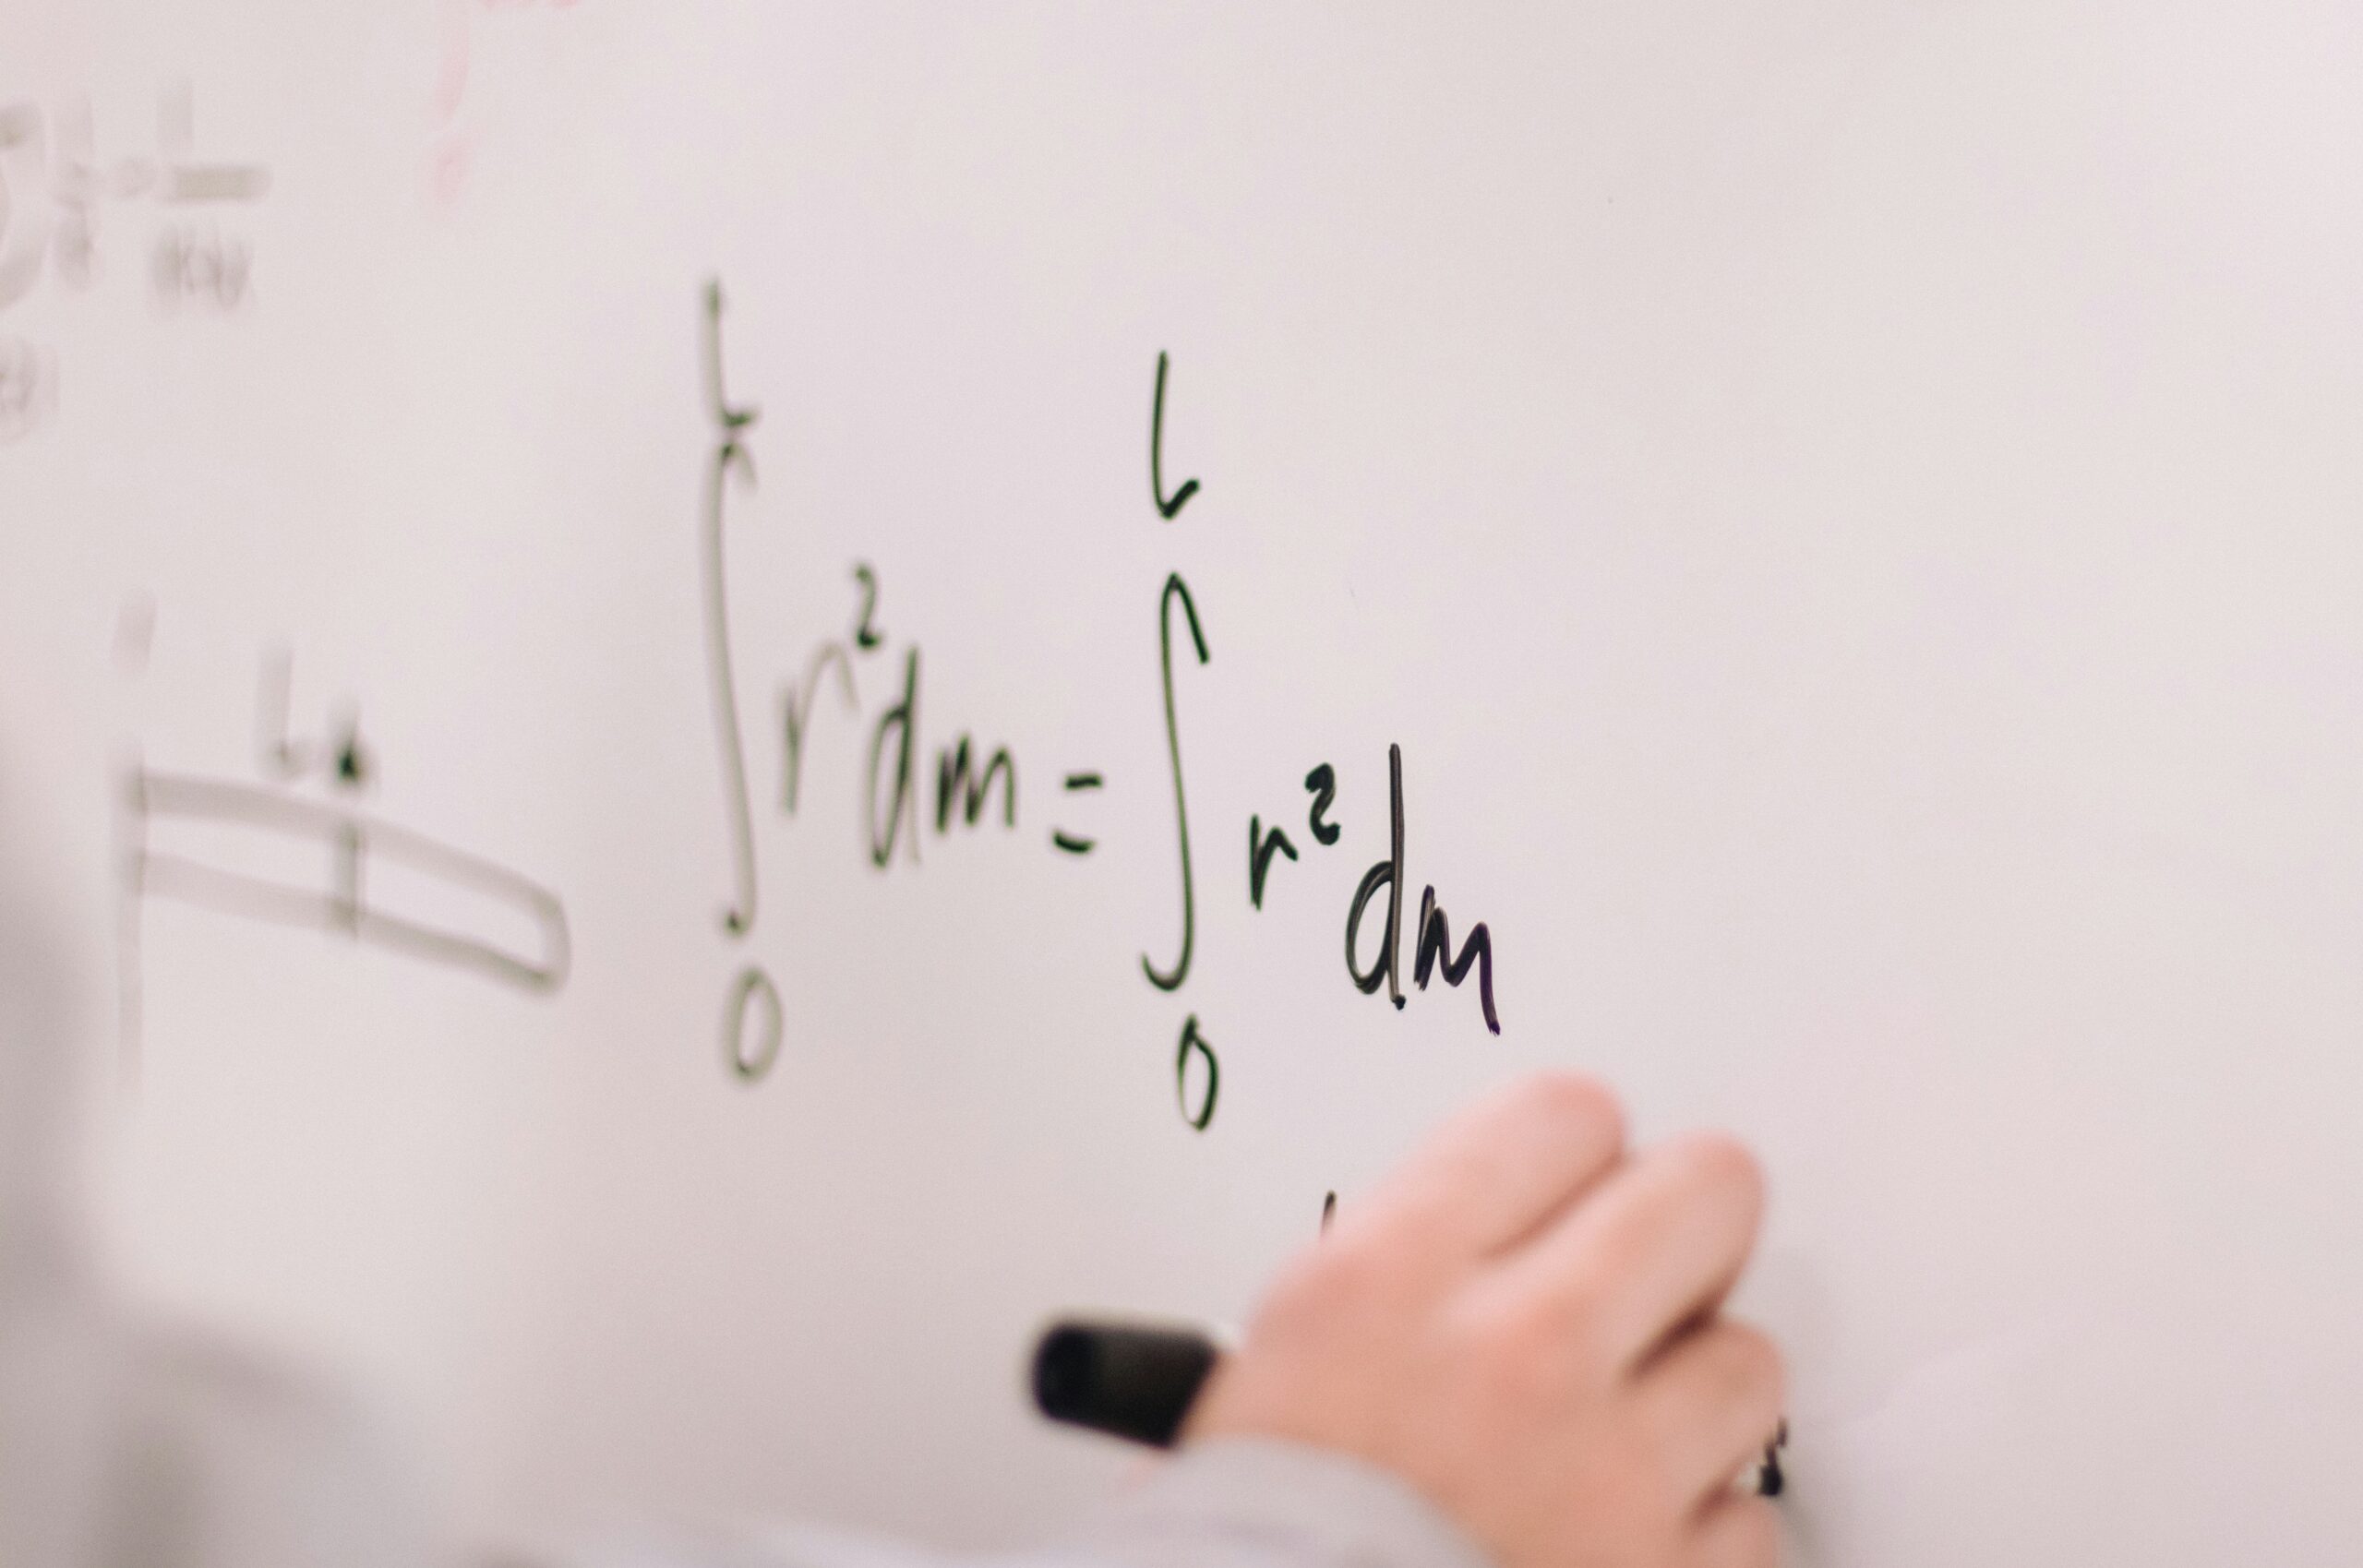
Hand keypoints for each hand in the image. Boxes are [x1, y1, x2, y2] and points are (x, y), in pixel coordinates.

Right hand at [1186, 1074, 1781, 1567]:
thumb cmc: (1253, 1534)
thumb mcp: (1289, 1346)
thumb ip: (1415, 1255)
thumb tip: (1526, 1212)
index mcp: (1393, 1277)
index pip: (1567, 1113)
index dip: (1578, 1153)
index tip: (1575, 1188)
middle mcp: (1514, 1354)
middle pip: (1704, 1193)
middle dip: (1687, 1227)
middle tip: (1655, 1271)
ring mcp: (1605, 1474)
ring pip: (1746, 1360)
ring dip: (1695, 1396)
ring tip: (1617, 1434)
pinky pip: (1749, 1518)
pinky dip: (1699, 1532)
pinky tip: (1624, 1534)